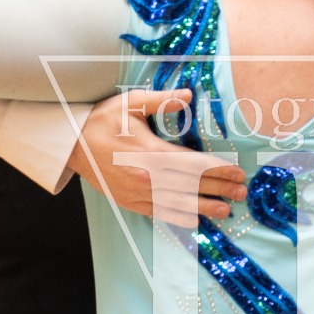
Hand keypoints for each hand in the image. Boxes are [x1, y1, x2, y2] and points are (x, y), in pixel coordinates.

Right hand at [67, 89, 246, 223]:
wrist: (71, 144)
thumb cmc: (102, 120)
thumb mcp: (130, 103)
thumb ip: (161, 101)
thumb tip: (189, 94)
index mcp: (151, 152)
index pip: (193, 164)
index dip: (218, 170)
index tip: (237, 173)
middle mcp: (147, 176)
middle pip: (191, 186)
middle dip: (218, 190)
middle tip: (241, 194)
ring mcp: (138, 192)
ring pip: (177, 203)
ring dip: (203, 207)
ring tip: (226, 211)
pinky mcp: (129, 202)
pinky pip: (158, 212)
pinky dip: (178, 216)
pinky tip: (194, 219)